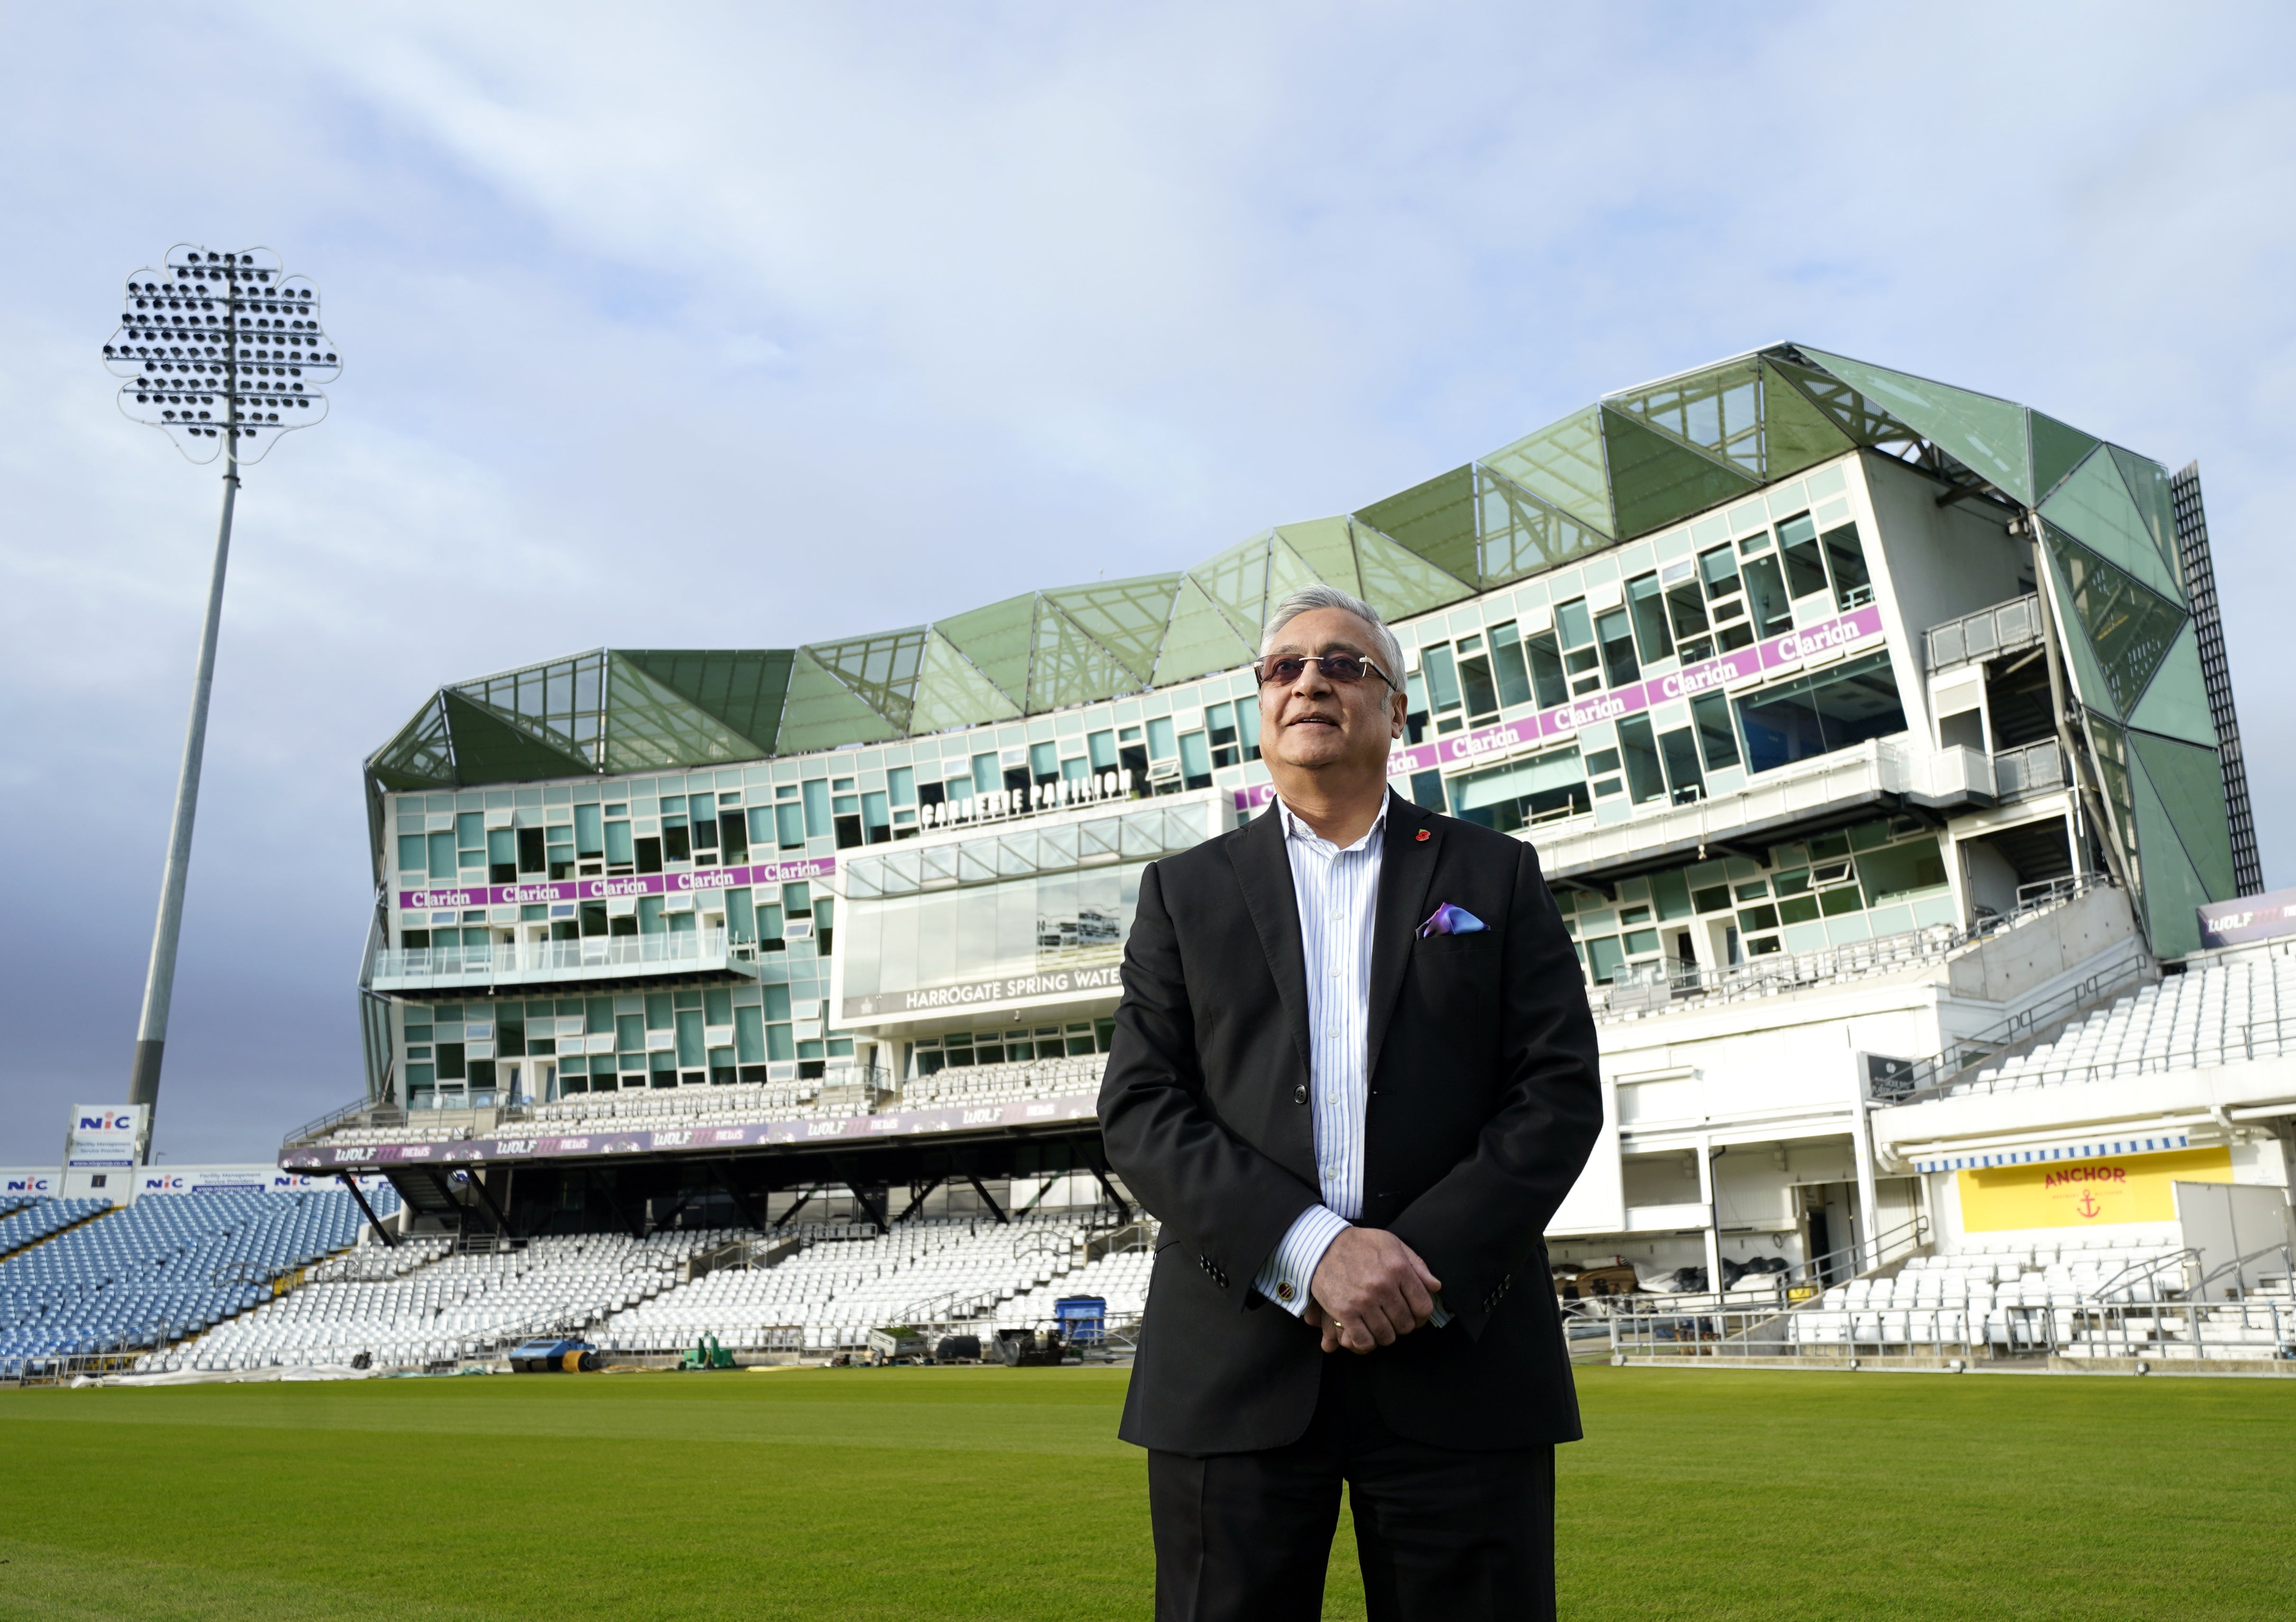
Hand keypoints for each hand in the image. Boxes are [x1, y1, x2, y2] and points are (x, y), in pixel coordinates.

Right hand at [1308, 1228, 1439, 1354]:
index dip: (1422, 1316)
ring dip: (1385, 1335)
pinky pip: (1364, 1341)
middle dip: (1403, 1325)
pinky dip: (1367, 1343)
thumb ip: (1417, 1264)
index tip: (1415, 1315)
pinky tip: (1366, 1333)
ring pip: (1387, 1336)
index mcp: (1398, 1268)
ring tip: (1380, 1325)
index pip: (1423, 1306)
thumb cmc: (1359, 1244)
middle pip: (1406, 1324)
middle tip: (1394, 1319)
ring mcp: (1363, 1301)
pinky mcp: (1344, 1312)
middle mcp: (1383, 1286)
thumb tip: (1435, 1287)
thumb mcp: (1392, 1243)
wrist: (1321, 1245)